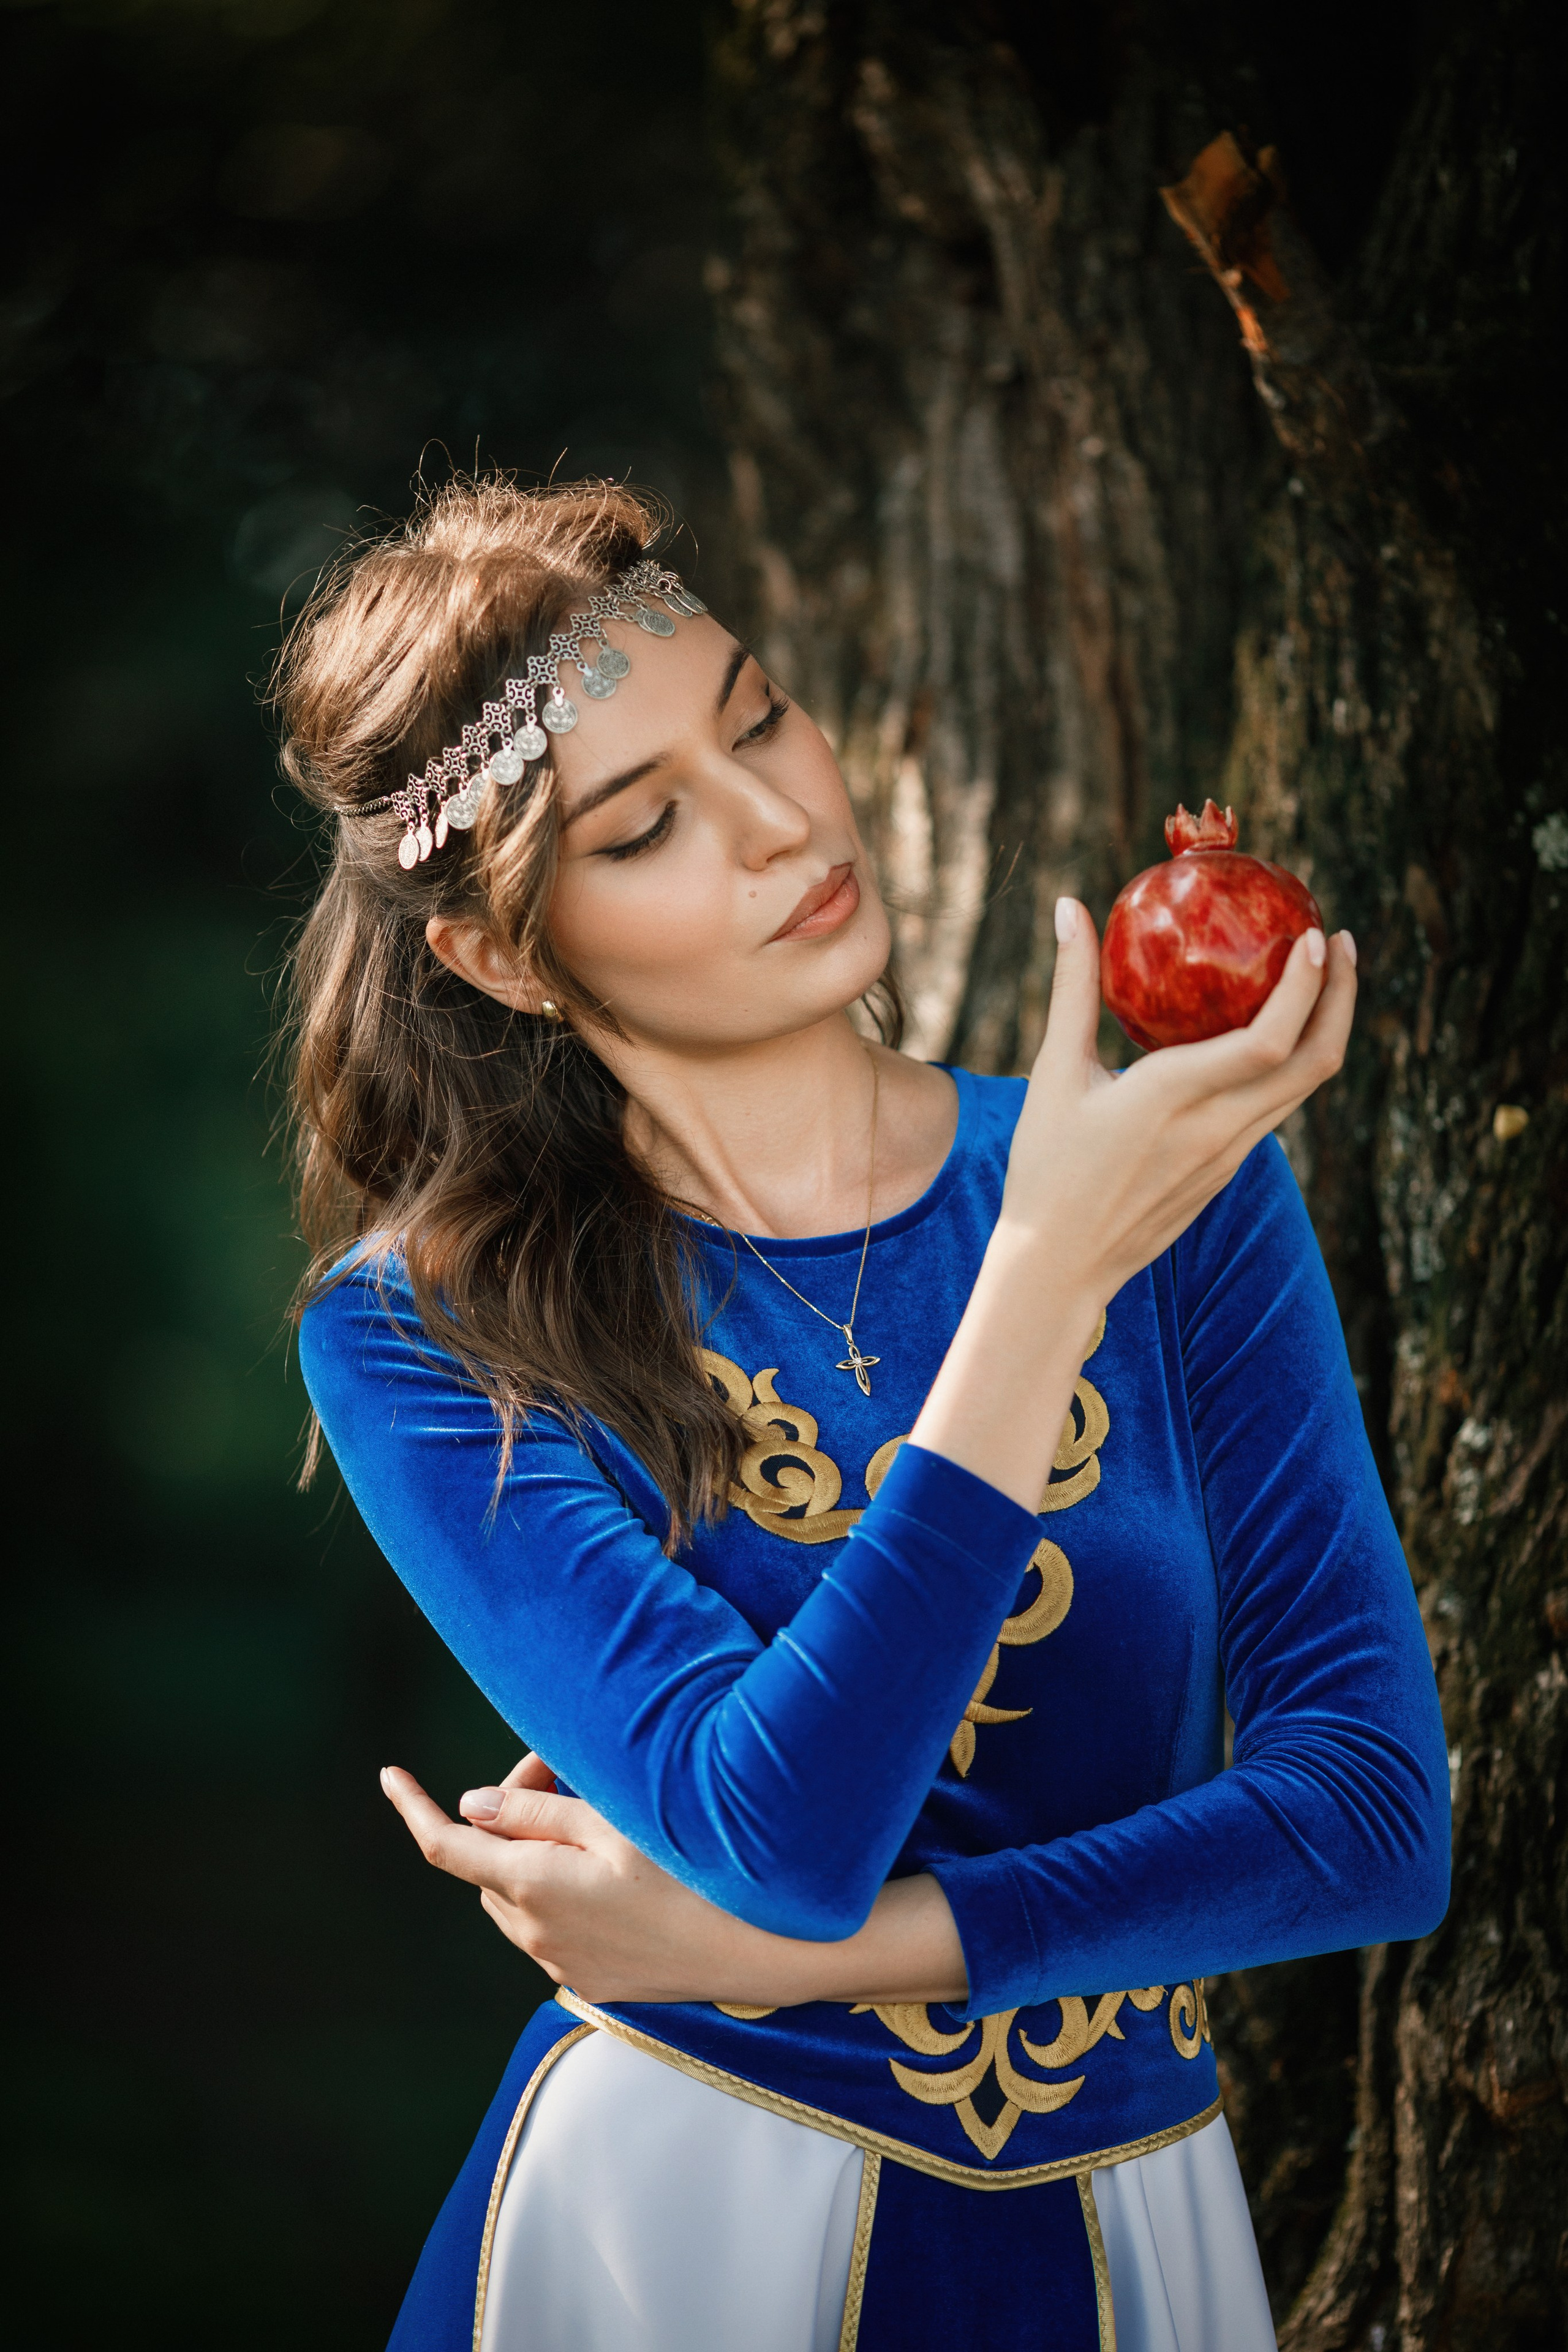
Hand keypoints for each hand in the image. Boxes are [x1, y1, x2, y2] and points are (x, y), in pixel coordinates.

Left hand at [378, 1763, 967, 2007]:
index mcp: (532, 1887)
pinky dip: (565, 1885)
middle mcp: (535, 1933)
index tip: (389, 1773)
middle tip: (564, 1764)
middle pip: (489, 1862)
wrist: (760, 1951)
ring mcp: (563, 1964)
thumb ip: (532, 1812)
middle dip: (510, 1811)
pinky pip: (555, 1924)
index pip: (445, 1846)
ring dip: (537, 1851)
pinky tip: (622, 1863)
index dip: (412, 1807)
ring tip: (599, 1811)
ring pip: (520, 1893)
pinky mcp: (594, 1979)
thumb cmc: (691, 1871)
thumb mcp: (610, 1822)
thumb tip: (470, 1805)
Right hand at [913, 907, 1355, 1508]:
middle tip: (1342, 941)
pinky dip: (1292, 1062)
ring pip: (1304, 1088)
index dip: (1306, 987)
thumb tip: (1070, 907)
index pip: (1268, 1041)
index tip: (1317, 936)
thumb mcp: (1054, 1075)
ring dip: (1326, 1028)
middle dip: (1340, 996)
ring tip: (1321, 977)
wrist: (1060, 1267)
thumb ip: (1072, 990)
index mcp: (1171, 1099)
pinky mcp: (1228, 1173)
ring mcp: (1229, 1157)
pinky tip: (1274, 1033)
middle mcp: (1215, 1130)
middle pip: (1314, 1062)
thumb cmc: (1045, 1168)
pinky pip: (1277, 1108)